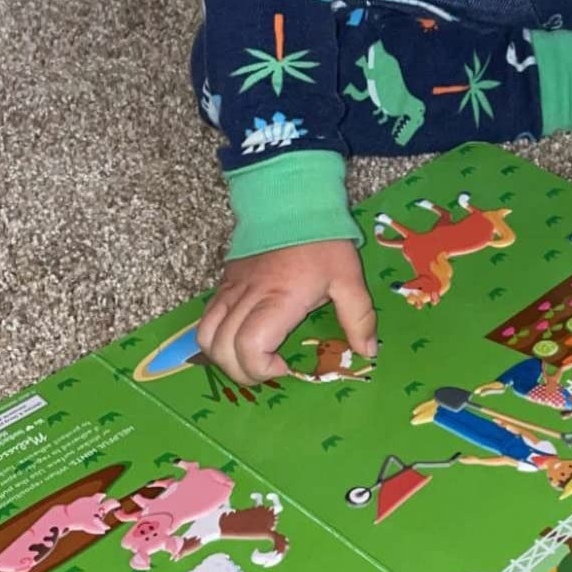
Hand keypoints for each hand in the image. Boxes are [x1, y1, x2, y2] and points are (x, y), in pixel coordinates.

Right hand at [197, 240, 377, 385]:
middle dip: (242, 372)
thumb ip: (359, 318)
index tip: (284, 367)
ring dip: (223, 357)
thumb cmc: (322, 241)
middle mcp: (247, 298)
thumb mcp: (349, 279)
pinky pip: (206, 317)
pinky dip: (217, 337)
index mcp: (278, 300)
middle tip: (269, 369)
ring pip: (205, 335)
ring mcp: (230, 290)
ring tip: (251, 358)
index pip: (248, 347)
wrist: (292, 200)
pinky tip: (242, 338)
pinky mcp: (224, 282)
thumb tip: (367, 352)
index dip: (260, 368)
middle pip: (221, 349)